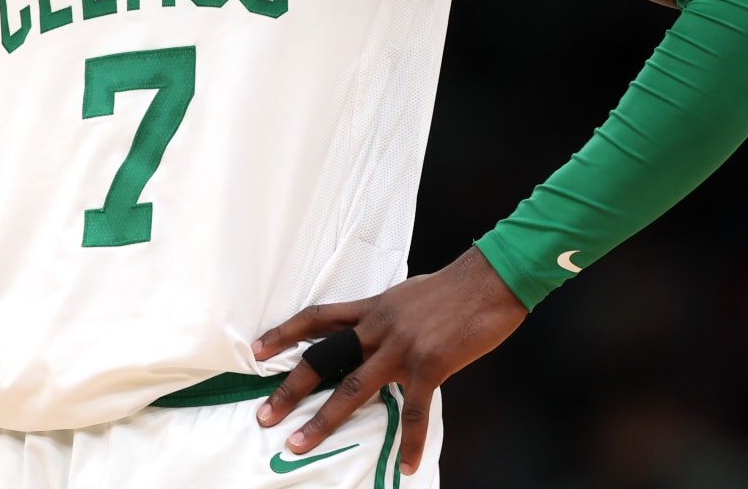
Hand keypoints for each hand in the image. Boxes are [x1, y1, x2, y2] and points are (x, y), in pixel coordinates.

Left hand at [252, 246, 527, 476]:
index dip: (286, 333)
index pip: (318, 318)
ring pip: (353, 388)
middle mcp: (379, 327)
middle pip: (324, 358)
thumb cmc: (453, 288)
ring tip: (299, 444)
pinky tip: (406, 465)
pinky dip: (410, 442)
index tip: (258, 350)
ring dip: (324, 421)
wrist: (489, 281)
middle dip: (290, 389)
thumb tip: (376, 329)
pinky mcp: (429, 366)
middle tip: (265, 415)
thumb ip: (386, 316)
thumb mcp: (407, 295)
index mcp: (373, 308)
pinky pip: (414, 412)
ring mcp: (402, 348)